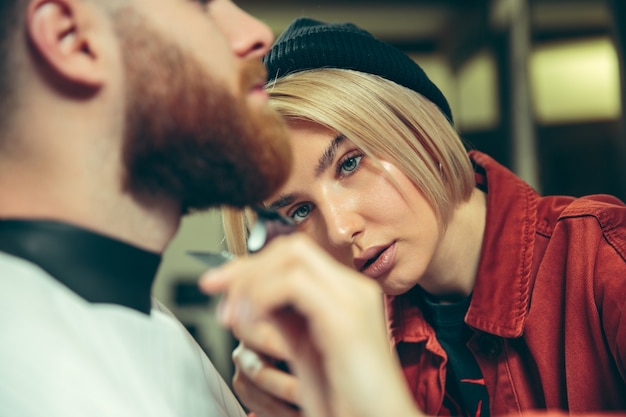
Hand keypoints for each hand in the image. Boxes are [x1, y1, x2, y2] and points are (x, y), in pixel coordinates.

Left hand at [199, 234, 422, 416]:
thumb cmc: (347, 397)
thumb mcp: (306, 348)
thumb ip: (284, 317)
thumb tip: (250, 296)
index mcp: (346, 294)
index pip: (294, 255)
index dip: (251, 264)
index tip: (218, 282)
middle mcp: (353, 288)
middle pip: (291, 248)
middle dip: (245, 266)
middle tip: (215, 290)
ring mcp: (353, 298)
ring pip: (291, 256)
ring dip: (250, 281)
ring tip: (233, 315)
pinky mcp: (345, 317)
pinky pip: (294, 283)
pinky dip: (262, 296)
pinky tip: (250, 322)